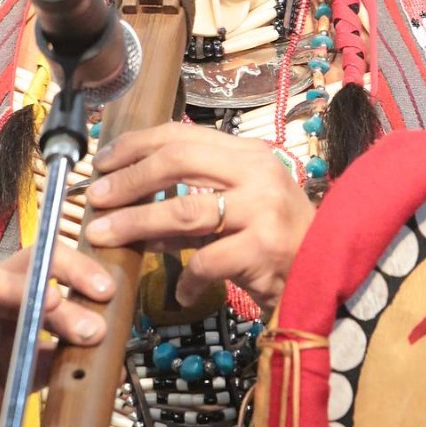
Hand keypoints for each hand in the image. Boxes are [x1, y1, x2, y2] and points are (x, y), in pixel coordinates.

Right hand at [0, 245, 113, 426]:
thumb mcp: (20, 378)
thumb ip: (54, 362)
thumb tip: (108, 361)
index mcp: (6, 299)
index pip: (44, 268)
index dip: (79, 271)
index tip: (111, 292)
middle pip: (21, 266)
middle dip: (62, 275)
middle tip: (97, 297)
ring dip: (17, 291)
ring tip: (50, 300)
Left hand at [84, 122, 313, 311]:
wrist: (331, 274)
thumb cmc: (279, 239)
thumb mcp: (238, 206)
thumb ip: (193, 199)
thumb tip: (129, 203)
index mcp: (247, 153)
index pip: (182, 134)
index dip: (136, 145)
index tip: (102, 161)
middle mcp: (257, 173)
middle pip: (177, 162)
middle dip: (128, 179)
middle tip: (95, 197)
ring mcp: (262, 210)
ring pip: (183, 210)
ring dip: (136, 222)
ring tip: (105, 235)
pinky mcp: (262, 250)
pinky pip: (206, 261)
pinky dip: (186, 279)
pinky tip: (181, 292)